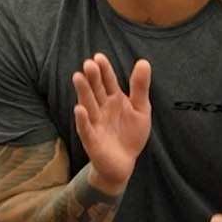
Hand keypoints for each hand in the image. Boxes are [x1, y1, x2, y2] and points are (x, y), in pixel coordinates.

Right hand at [72, 53, 151, 193]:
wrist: (124, 163)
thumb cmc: (130, 134)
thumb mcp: (141, 109)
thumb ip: (140, 87)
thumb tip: (143, 61)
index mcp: (114, 99)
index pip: (108, 81)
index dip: (104, 69)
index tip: (99, 57)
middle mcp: (102, 108)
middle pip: (96, 90)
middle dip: (92, 78)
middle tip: (88, 64)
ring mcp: (95, 123)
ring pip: (88, 105)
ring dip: (83, 92)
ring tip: (78, 77)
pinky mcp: (91, 140)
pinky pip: (86, 128)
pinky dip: (82, 120)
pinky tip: (80, 109)